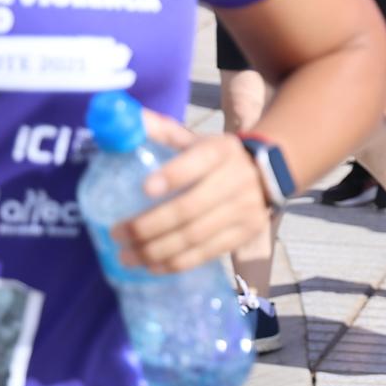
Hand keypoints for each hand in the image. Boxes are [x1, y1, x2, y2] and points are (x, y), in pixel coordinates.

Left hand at [114, 117, 270, 273]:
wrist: (269, 172)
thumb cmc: (216, 157)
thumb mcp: (195, 139)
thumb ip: (160, 130)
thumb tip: (124, 120)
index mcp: (220, 151)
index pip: (198, 162)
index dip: (172, 176)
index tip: (144, 189)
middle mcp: (235, 179)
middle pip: (189, 208)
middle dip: (148, 225)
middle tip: (117, 234)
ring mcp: (244, 210)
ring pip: (195, 236)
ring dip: (156, 250)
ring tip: (126, 256)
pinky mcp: (246, 233)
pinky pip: (207, 253)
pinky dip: (176, 263)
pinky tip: (152, 266)